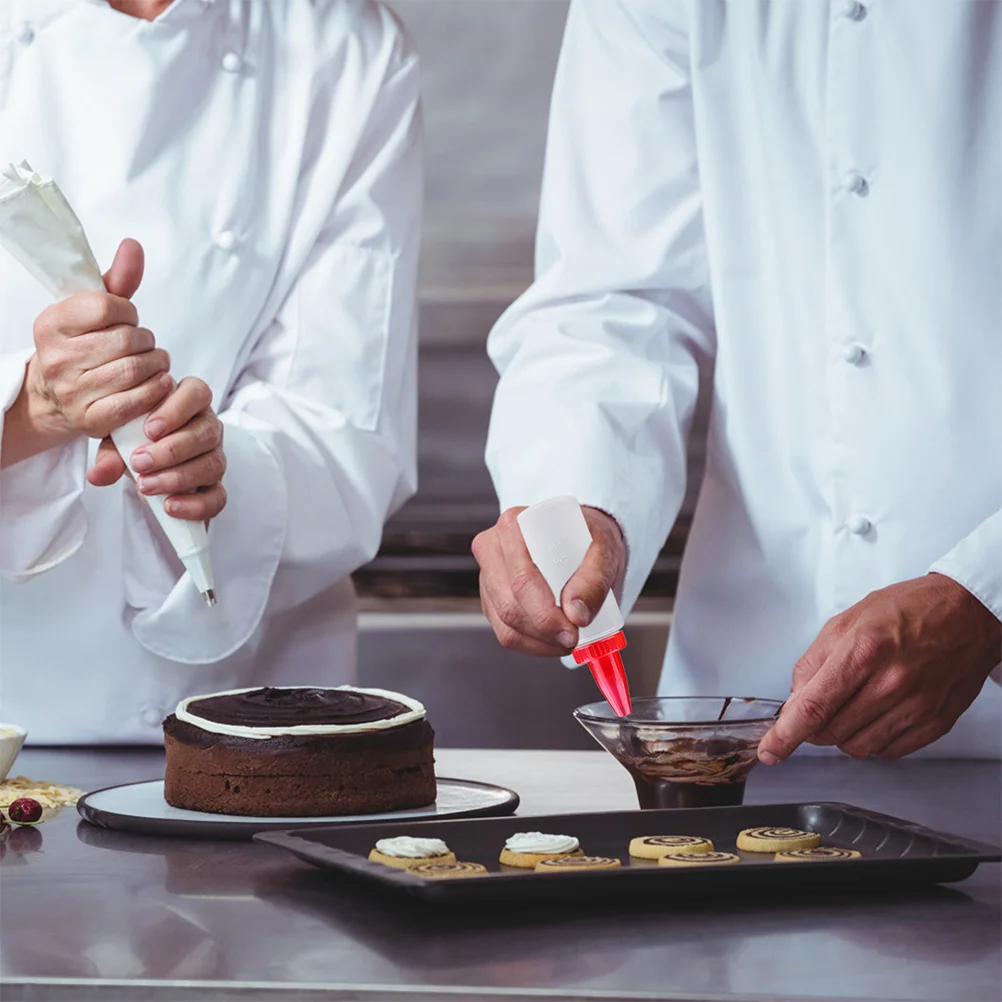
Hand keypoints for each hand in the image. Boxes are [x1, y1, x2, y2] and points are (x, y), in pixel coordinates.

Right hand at [26, 239, 171, 443]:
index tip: (127, 319)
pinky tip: (159, 382)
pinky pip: (135, 401)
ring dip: (157, 364)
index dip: (127, 311)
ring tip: (154, 362)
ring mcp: (72, 392)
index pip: (105, 306)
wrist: (58, 396)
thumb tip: (133, 246)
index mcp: (51, 324)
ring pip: (135, 370)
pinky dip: (156, 390)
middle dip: (146, 340)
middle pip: (126, 340)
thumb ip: (118, 279)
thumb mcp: (94, 310)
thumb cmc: (85, 346)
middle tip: (145, 345)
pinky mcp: (91, 419)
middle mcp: (56, 358)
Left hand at [88, 377, 226, 522]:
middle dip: (172, 450)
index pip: (197, 392)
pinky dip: (195, 504)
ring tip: (146, 486)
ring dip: (178, 477)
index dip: (177, 409)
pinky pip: (217, 497)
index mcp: (189, 404)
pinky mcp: (215, 487)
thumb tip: (98, 474)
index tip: (150, 429)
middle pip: (207, 432)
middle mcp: (208, 428)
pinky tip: (169, 507)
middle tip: (139, 462)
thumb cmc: (137, 443)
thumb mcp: (119, 441)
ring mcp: (215, 457)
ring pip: (212, 464)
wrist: (146, 471)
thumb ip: (110, 453)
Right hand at [472, 505, 625, 654]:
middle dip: (545, 630)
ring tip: (569, 639)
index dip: (545, 612)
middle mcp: (493, 548)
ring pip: (505, 624)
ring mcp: (488, 576)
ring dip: (540, 641)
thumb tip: (576, 614)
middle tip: (575, 638)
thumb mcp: (603, 549)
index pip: (522, 579)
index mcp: (514, 526)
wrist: (582, 539)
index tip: (574, 626)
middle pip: (509, 605)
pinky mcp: (491, 599)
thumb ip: (594, 579)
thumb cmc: (587, 538)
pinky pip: (505, 633)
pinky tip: (554, 641)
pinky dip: (532, 644)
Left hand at [758, 574, 1001, 763]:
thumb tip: (793, 698)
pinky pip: (889, 752)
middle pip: (831, 731)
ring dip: (844, 734)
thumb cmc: (908, 610)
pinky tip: (877, 714)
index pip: (813, 707)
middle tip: (822, 704)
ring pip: (858, 747)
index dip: (785, 735)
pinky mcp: (935, 723)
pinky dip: (874, 739)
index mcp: (863, 651)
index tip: (770, 751)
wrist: (967, 613)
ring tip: (854, 703)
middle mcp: (891, 683)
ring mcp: (916, 706)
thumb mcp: (847, 620)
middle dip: (814, 726)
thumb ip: (814, 661)